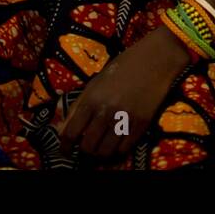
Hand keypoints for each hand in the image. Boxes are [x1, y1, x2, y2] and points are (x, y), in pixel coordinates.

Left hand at [58, 26, 191, 158]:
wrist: (155, 60)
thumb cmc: (122, 67)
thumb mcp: (95, 82)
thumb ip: (77, 105)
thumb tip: (60, 127)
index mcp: (91, 99)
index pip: (70, 133)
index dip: (64, 146)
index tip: (64, 150)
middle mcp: (105, 112)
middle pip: (88, 146)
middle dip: (84, 150)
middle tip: (86, 146)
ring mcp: (124, 120)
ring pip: (105, 152)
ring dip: (100, 153)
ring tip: (101, 147)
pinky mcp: (141, 125)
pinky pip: (124, 148)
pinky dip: (118, 150)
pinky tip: (117, 143)